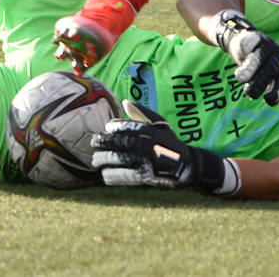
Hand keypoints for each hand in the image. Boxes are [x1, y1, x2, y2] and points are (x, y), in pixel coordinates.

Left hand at [91, 101, 238, 194]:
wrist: (185, 165)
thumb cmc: (169, 142)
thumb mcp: (160, 124)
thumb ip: (142, 112)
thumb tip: (125, 101)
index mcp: (148, 130)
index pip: (124, 126)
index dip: (112, 127)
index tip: (106, 128)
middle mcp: (145, 144)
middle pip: (117, 143)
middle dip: (102, 143)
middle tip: (94, 143)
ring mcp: (144, 161)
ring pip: (117, 159)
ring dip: (103, 159)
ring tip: (96, 160)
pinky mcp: (144, 176)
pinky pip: (122, 175)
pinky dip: (111, 175)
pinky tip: (105, 174)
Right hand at [211, 9, 278, 105]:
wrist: (246, 39)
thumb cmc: (261, 63)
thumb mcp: (273, 75)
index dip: (278, 91)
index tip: (268, 101)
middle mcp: (277, 54)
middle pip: (271, 69)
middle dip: (260, 84)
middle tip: (250, 94)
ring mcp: (265, 44)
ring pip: (259, 57)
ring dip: (249, 70)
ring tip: (241, 79)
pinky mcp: (252, 37)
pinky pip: (249, 43)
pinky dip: (245, 50)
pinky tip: (242, 57)